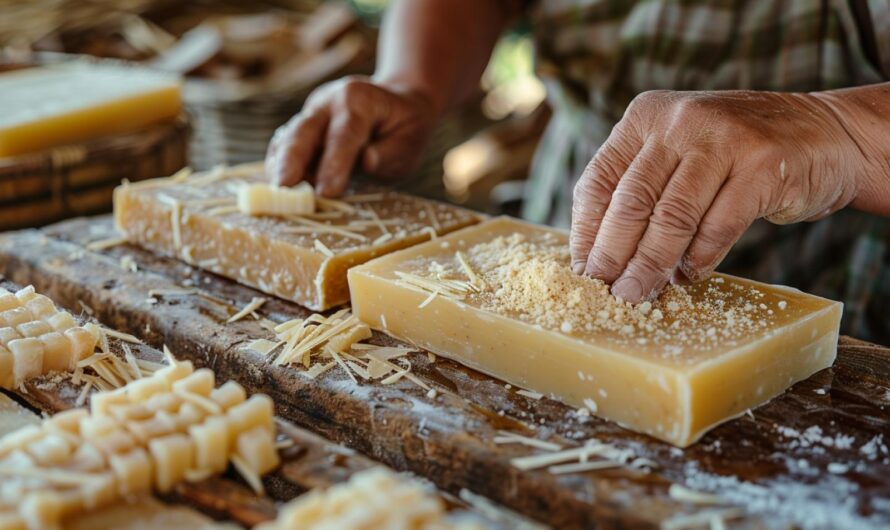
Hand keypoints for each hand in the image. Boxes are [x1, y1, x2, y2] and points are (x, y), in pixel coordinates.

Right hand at [266, 75, 437, 195]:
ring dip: (279, 164)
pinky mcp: (302, 125)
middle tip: (283, 187)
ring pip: (289, 136)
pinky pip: (285, 143)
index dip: (333, 164)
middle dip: (292, 159)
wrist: (397, 104)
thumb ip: (390, 153)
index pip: (344, 134)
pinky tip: (275, 184)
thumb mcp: (410, 141)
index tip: (325, 191)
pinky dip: (278, 163)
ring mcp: (312, 111)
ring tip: (275, 191)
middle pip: (304, 129)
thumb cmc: (404, 128)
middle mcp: (329, 101)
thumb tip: (368, 161)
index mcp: (359, 99)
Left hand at [570, 89, 875, 302]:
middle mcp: (679, 121)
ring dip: (653, 264)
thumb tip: (599, 257)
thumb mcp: (678, 154)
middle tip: (608, 291)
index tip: (583, 271)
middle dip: (615, 255)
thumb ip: (642, 191)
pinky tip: (690, 275)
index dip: (587, 232)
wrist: (823, 133)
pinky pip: (718, 225)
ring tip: (641, 293)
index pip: (600, 181)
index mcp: (645, 117)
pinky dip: (700, 258)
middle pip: (632, 201)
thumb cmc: (734, 156)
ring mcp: (722, 138)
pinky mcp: (761, 164)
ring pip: (672, 216)